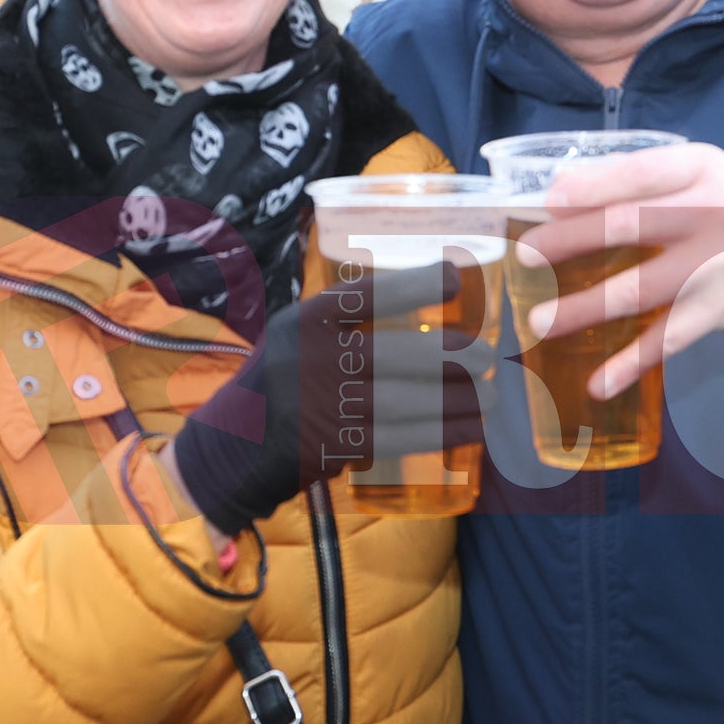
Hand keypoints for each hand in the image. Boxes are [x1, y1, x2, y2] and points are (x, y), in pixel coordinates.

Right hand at [171, 262, 493, 533]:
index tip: (454, 276)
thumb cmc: (278, 384)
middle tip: (487, 358)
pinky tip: (471, 430)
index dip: (413, 284)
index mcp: (304, 323)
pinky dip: (440, 433)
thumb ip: (343, 325)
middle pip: (397, 354)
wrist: (231, 447)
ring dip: (456, 401)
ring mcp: (324, 406)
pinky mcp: (335, 446)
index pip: (366, 296)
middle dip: (451, 356)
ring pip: (405, 401)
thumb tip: (421, 315)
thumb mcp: (295, 338)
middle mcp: (313, 361)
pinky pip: (400, 437)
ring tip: (492, 398)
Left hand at [520, 143, 723, 398]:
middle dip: (573, 240)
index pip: (643, 173)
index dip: (595, 187)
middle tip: (526, 255)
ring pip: (641, 288)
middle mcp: (708, 216)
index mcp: (698, 170)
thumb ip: (636, 177)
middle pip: (632, 225)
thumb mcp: (694, 170)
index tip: (550, 201)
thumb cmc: (723, 199)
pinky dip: (632, 364)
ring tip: (540, 321)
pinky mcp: (715, 311)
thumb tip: (562, 194)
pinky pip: (668, 340)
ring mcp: (712, 268)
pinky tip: (598, 383)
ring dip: (586, 308)